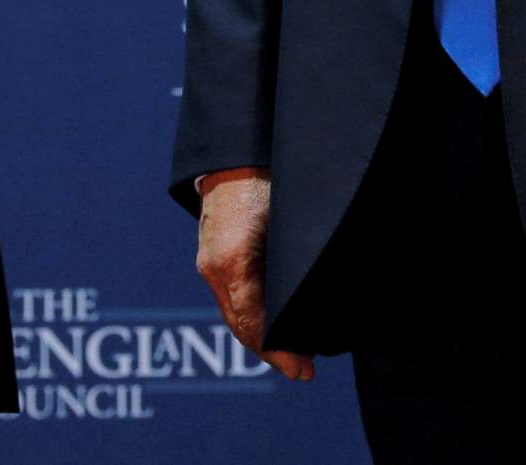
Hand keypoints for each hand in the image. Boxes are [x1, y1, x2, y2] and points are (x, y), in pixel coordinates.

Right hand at [193, 172, 315, 381]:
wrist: (233, 154)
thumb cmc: (263, 179)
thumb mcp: (287, 217)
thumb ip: (295, 259)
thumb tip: (313, 298)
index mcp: (233, 260)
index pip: (252, 322)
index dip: (277, 350)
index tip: (302, 370)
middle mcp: (216, 267)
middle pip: (243, 325)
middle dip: (272, 351)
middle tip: (304, 371)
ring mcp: (211, 263)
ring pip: (237, 314)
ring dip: (261, 338)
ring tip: (294, 355)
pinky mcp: (213, 256)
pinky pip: (232, 297)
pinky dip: (251, 317)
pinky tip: (273, 323)